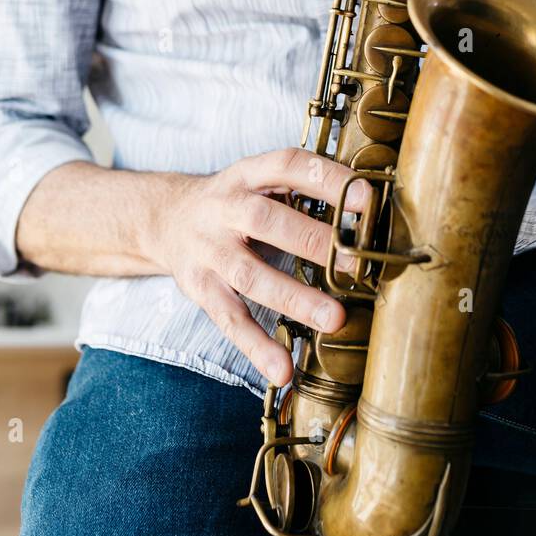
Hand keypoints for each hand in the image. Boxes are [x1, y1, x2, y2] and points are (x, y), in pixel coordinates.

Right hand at [152, 148, 370, 388]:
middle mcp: (224, 209)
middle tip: (354, 263)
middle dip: (312, 241)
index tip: (366, 198)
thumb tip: (368, 208)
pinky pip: (229, 319)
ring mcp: (209, 250)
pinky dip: (256, 346)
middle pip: (265, 222)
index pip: (287, 166)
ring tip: (334, 319)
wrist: (166, 219)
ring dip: (294, 298)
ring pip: (251, 276)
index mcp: (247, 174)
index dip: (325, 178)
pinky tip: (282, 368)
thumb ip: (301, 190)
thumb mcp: (260, 181)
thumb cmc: (234, 202)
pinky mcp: (200, 288)